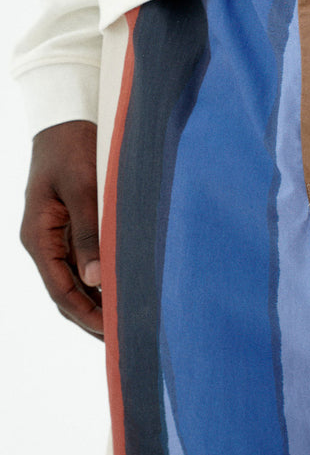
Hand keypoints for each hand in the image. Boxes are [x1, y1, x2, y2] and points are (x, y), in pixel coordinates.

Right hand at [20, 120, 103, 338]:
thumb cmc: (72, 147)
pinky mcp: (71, 223)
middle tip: (122, 337)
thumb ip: (88, 232)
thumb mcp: (82, 188)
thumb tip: (97, 278)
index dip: (85, 314)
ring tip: (125, 319)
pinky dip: (100, 275)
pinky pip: (83, 258)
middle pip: (67, 290)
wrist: (65, 116)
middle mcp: (44, 241)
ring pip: (76, 277)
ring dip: (97, 298)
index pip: (60, 290)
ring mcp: (56, 234)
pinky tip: (122, 285)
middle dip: (91, 315)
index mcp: (39, 237)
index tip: (110, 333)